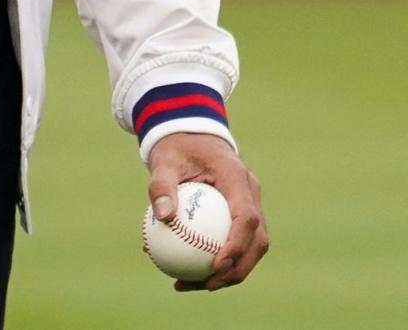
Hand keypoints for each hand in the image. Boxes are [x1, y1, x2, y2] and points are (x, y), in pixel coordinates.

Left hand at [147, 133, 268, 291]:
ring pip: (252, 246)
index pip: (247, 217)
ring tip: (196, 285)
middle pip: (257, 239)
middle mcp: (250, 191)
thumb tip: (162, 217)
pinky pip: (237, 240)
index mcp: (236, 176)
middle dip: (239, 269)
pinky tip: (190, 274)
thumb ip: (161, 186)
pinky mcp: (242, 212)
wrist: (189, 133)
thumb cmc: (176, 148)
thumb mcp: (164, 162)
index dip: (237, 246)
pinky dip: (220, 260)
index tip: (216, 266)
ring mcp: (250, 202)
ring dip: (231, 271)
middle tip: (208, 284)